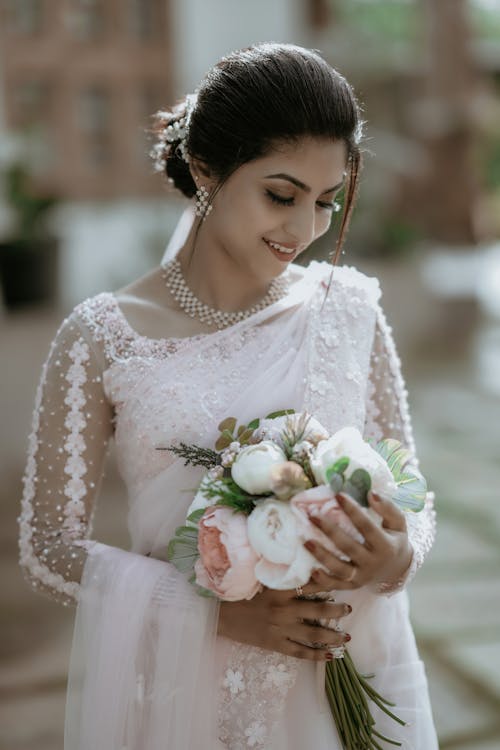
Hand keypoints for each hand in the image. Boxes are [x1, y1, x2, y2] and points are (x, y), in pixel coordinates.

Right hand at [217, 582, 351, 660]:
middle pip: (318, 610)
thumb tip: (305, 566)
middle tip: (349, 610)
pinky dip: (316, 655)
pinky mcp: (275, 644)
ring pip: (313, 633)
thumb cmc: (242, 595)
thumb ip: (282, 577)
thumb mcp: (262, 581)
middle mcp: (284, 609)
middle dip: (337, 611)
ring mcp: (281, 628)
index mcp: (280, 590)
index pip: (311, 584)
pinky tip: (329, 656)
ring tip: (346, 638)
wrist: (222, 616)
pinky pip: (300, 652)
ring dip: (333, 636)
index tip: (344, 579)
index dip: (330, 581)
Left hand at [305, 491, 412, 590]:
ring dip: (322, 556)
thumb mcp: (398, 524)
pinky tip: (311, 570)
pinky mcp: (351, 586)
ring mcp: (361, 577)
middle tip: (312, 515)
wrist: (396, 571)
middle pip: (349, 547)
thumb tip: (372, 493)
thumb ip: (388, 508)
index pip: (367, 527)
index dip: (352, 510)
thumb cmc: (393, 540)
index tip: (338, 494)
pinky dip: (323, 580)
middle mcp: (373, 563)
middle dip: (330, 531)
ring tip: (306, 542)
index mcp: (386, 547)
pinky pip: (335, 585)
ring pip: (340, 569)